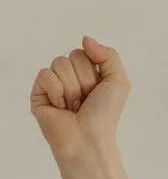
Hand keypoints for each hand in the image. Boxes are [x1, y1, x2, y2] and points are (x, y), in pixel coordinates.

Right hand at [30, 36, 129, 165]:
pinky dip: (57, 92)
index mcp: (86, 74)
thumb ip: (109, 55)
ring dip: (72, 88)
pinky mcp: (38, 93)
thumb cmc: (104, 116)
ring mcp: (53, 85)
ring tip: (74, 107)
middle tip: (85, 102)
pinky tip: (60, 108)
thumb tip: (86, 39)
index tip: (97, 92)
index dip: (93, 72)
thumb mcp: (119, 82)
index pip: (84, 52)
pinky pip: (45, 75)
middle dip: (84, 80)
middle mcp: (69, 77)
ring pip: (59, 63)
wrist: (89, 139)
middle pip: (73, 55)